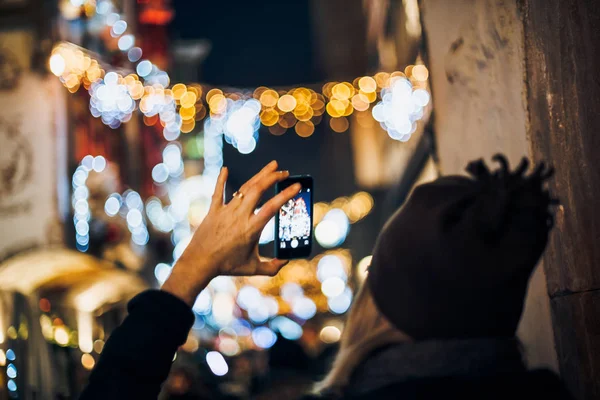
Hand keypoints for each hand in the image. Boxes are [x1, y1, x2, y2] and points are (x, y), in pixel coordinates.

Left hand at [162, 161, 301, 304]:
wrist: (200, 263)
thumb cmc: (227, 267)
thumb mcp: (253, 269)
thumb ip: (272, 267)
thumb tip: (286, 260)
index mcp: (252, 228)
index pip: (273, 207)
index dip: (286, 194)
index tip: (297, 186)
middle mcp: (240, 216)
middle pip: (258, 189)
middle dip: (273, 178)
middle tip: (285, 173)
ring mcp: (226, 211)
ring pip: (244, 188)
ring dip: (259, 175)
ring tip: (272, 166)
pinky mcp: (214, 211)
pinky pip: (218, 192)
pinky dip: (221, 180)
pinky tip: (225, 169)